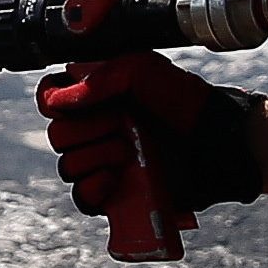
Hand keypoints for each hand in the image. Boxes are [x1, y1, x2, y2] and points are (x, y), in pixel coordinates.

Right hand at [37, 51, 267, 238]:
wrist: (218, 142)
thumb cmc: (185, 102)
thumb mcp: (143, 70)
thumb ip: (99, 76)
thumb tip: (60, 100)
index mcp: (96, 98)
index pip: (49, 99)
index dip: (53, 101)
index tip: (71, 100)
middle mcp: (96, 130)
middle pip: (57, 135)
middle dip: (85, 130)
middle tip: (121, 124)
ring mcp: (105, 163)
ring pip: (68, 166)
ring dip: (94, 157)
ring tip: (128, 151)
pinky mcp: (117, 194)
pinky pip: (82, 198)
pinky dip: (92, 188)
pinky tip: (113, 179)